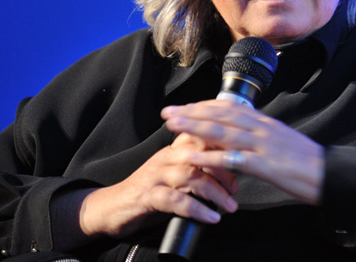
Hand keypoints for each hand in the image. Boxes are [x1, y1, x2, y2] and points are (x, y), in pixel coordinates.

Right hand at [76, 131, 238, 238]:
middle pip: (201, 153)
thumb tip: (233, 174)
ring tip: (230, 206)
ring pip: (191, 175)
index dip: (227, 147)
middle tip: (238, 188)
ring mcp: (156, 175)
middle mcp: (167, 157)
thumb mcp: (176, 175)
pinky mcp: (146, 195)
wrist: (111, 207)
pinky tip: (211, 217)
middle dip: (225, 169)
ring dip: (215, 192)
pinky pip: (175, 200)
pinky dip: (196, 209)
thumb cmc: (149, 191)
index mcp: (175, 149)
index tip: (244, 162)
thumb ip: (199, 169)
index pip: (205, 137)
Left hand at [161, 100, 324, 204]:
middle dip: (192, 112)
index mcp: (265, 123)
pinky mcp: (266, 166)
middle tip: (168, 111)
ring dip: (195, 127)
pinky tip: (196, 157)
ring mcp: (264, 146)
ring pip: (224, 132)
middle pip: (222, 115)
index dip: (204, 106)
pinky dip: (214, 157)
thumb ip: (259, 136)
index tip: (184, 107)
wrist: (329, 173)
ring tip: (174, 125)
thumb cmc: (305, 161)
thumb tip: (239, 135)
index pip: (230, 108)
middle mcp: (262, 129)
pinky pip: (235, 160)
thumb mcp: (280, 141)